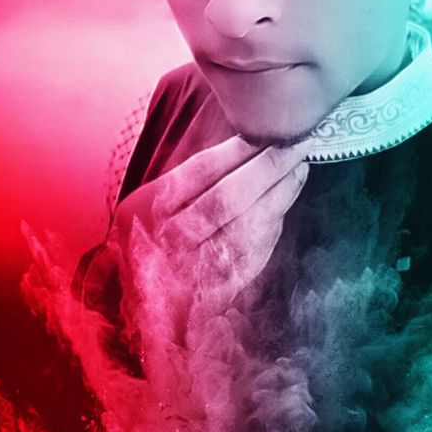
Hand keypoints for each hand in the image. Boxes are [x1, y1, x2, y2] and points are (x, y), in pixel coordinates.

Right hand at [109, 135, 311, 330]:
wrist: (133, 299)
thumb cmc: (149, 237)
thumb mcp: (149, 202)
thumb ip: (188, 180)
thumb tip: (246, 146)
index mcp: (146, 209)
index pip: (199, 172)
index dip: (238, 150)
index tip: (267, 132)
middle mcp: (168, 240)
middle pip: (227, 199)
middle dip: (268, 169)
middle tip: (296, 146)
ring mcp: (193, 269)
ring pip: (248, 228)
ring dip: (281, 196)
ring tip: (299, 170)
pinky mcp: (216, 291)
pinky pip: (254, 254)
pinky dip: (273, 225)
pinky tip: (285, 203)